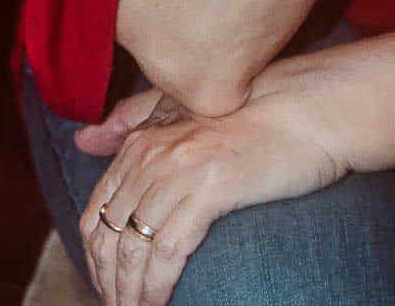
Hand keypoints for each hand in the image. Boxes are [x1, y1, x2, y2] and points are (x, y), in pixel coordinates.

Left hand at [79, 89, 348, 305]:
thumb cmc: (257, 113)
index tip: (109, 285)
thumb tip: (84, 139)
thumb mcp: (188, 107)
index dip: (96, 259)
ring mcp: (179, 169)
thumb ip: (134, 118)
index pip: (95, 211)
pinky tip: (161, 303)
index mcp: (144, 137)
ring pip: (134, 249)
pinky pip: (167, 252)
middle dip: (110, 282)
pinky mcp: (208, 189)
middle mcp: (153, 151)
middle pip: (108, 235)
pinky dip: (158, 287)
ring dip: (131, 293)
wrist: (311, 109)